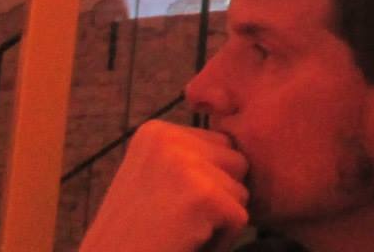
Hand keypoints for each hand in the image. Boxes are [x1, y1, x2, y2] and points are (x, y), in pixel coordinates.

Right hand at [76, 120, 248, 251]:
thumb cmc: (132, 239)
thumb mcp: (152, 181)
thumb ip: (189, 159)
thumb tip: (240, 153)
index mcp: (156, 131)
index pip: (220, 146)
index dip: (206, 185)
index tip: (166, 207)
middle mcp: (169, 138)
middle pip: (236, 162)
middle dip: (218, 198)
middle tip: (175, 224)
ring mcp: (185, 165)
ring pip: (241, 191)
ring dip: (218, 221)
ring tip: (178, 234)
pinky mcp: (202, 196)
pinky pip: (239, 219)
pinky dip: (220, 242)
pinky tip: (184, 245)